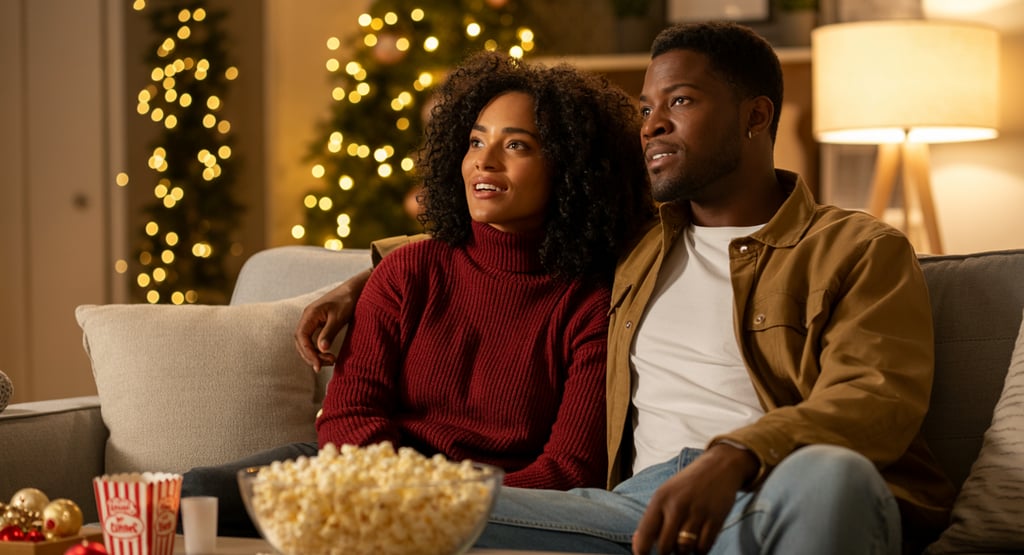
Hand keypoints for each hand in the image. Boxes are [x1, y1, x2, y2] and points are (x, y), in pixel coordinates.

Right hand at [293, 268, 371, 370]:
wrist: (354, 289)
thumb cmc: (347, 300)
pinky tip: (328, 355)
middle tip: (327, 364)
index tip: (318, 364)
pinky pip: (312, 340)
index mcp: (310, 314)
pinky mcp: (318, 324)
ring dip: (315, 354)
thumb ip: (329, 332)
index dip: (308, 353)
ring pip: (306, 342)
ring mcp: (312, 321)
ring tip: (331, 361)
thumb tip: (321, 349)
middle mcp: (308, 318)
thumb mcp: (339, 317)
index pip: (301, 337)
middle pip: (301, 342)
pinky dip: (318, 350)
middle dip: (311, 356)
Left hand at [632, 443, 757, 554]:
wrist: (719, 466)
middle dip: (665, 553)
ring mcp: (697, 512)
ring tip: (684, 542)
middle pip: (665, 546)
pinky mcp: (716, 519)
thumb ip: (652, 518)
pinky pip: (704, 548)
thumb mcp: (665, 493)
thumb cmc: (688, 484)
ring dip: (683, 551)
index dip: (641, 550)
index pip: (645, 532)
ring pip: (684, 549)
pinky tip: (698, 541)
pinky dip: (699, 550)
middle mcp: (677, 505)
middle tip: (670, 547)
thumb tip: (638, 544)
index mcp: (660, 498)